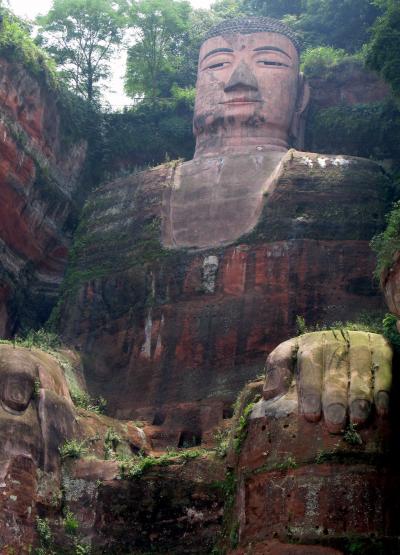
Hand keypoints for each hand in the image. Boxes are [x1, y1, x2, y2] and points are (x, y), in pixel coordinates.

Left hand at [263, 331, 391, 432]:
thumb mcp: (290, 356)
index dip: (309, 392)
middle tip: (333, 424)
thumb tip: (269, 394)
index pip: (308, 367)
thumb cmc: (311, 357)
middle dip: (334, 399)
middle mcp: (334, 341)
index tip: (310, 416)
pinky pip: (383, 369)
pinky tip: (381, 410)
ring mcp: (359, 343)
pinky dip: (382, 390)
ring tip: (357, 420)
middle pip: (334, 372)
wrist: (345, 338)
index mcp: (309, 344)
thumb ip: (277, 370)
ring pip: (359, 371)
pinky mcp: (380, 347)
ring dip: (359, 397)